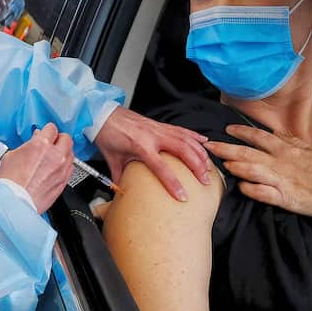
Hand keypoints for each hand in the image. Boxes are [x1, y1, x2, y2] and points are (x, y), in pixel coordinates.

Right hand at [0, 123, 74, 213]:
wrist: (15, 202)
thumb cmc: (11, 182)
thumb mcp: (12, 155)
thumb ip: (27, 145)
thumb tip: (34, 141)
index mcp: (42, 144)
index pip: (52, 128)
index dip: (47, 130)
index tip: (45, 133)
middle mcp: (55, 155)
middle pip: (66, 138)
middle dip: (59, 139)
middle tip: (53, 142)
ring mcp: (62, 169)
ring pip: (71, 153)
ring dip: (64, 152)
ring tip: (55, 156)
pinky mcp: (64, 181)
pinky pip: (70, 168)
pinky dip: (65, 166)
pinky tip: (57, 168)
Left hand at [95, 107, 211, 202]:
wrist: (102, 115)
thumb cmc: (107, 135)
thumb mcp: (112, 161)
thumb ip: (120, 179)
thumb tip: (123, 195)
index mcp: (141, 146)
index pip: (161, 167)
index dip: (173, 183)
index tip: (182, 196)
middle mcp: (153, 136)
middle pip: (183, 150)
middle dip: (197, 166)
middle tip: (205, 180)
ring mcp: (158, 128)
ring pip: (186, 139)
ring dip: (199, 153)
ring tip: (208, 167)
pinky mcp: (160, 124)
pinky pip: (181, 130)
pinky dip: (194, 136)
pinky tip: (204, 142)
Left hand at [206, 126, 311, 222]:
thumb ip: (293, 142)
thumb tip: (276, 135)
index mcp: (289, 150)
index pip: (259, 137)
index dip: (241, 132)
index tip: (227, 129)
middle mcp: (282, 163)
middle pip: (248, 153)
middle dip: (226, 149)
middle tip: (209, 146)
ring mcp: (283, 181)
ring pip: (252, 171)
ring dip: (235, 167)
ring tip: (221, 164)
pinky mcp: (287, 199)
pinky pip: (263, 194)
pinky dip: (250, 189)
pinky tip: (241, 187)